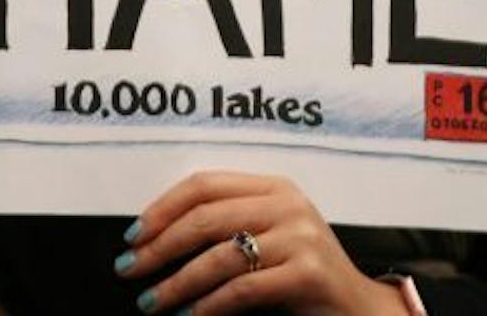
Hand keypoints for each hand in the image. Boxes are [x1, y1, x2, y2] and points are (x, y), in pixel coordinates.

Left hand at [116, 171, 408, 315]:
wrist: (357, 307)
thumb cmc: (300, 273)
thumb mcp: (269, 236)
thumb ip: (228, 224)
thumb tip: (156, 236)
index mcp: (274, 186)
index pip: (205, 184)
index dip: (163, 207)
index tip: (133, 234)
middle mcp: (287, 204)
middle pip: (205, 218)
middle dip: (158, 246)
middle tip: (129, 269)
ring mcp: (300, 237)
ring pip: (218, 257)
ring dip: (175, 283)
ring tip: (151, 302)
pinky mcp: (306, 273)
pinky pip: (241, 289)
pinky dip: (207, 306)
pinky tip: (189, 315)